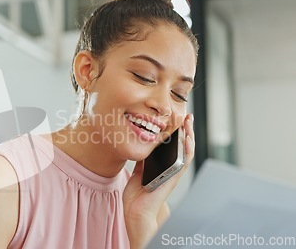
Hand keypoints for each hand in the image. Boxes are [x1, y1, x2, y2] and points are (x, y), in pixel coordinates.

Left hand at [122, 114, 194, 248]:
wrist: (136, 210)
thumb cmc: (137, 193)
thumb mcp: (139, 169)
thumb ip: (143, 158)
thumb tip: (141, 143)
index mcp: (163, 165)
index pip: (173, 144)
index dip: (176, 131)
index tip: (177, 116)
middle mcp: (171, 167)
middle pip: (182, 145)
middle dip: (185, 129)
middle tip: (186, 114)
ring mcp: (174, 172)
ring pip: (186, 150)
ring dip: (190, 135)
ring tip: (189, 121)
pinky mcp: (174, 177)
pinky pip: (184, 161)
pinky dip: (187, 149)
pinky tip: (188, 138)